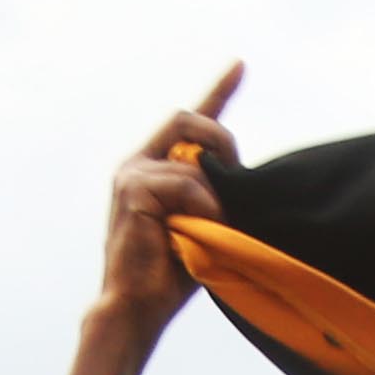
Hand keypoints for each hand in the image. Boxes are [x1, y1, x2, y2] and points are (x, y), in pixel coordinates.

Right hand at [107, 66, 241, 321]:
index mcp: (152, 169)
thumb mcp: (201, 225)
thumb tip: (243, 178)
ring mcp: (131, 174)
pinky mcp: (133, 189)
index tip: (241, 64)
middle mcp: (137, 163)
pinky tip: (198, 231)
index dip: (218, 90)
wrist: (135, 309)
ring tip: (210, 230)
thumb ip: (214, 195)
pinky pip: (187, 185)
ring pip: (192, 161)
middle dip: (220, 139)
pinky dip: (204, 208)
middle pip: (187, 119)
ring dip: (214, 196)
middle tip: (237, 175)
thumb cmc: (170, 276)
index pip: (187, 123)